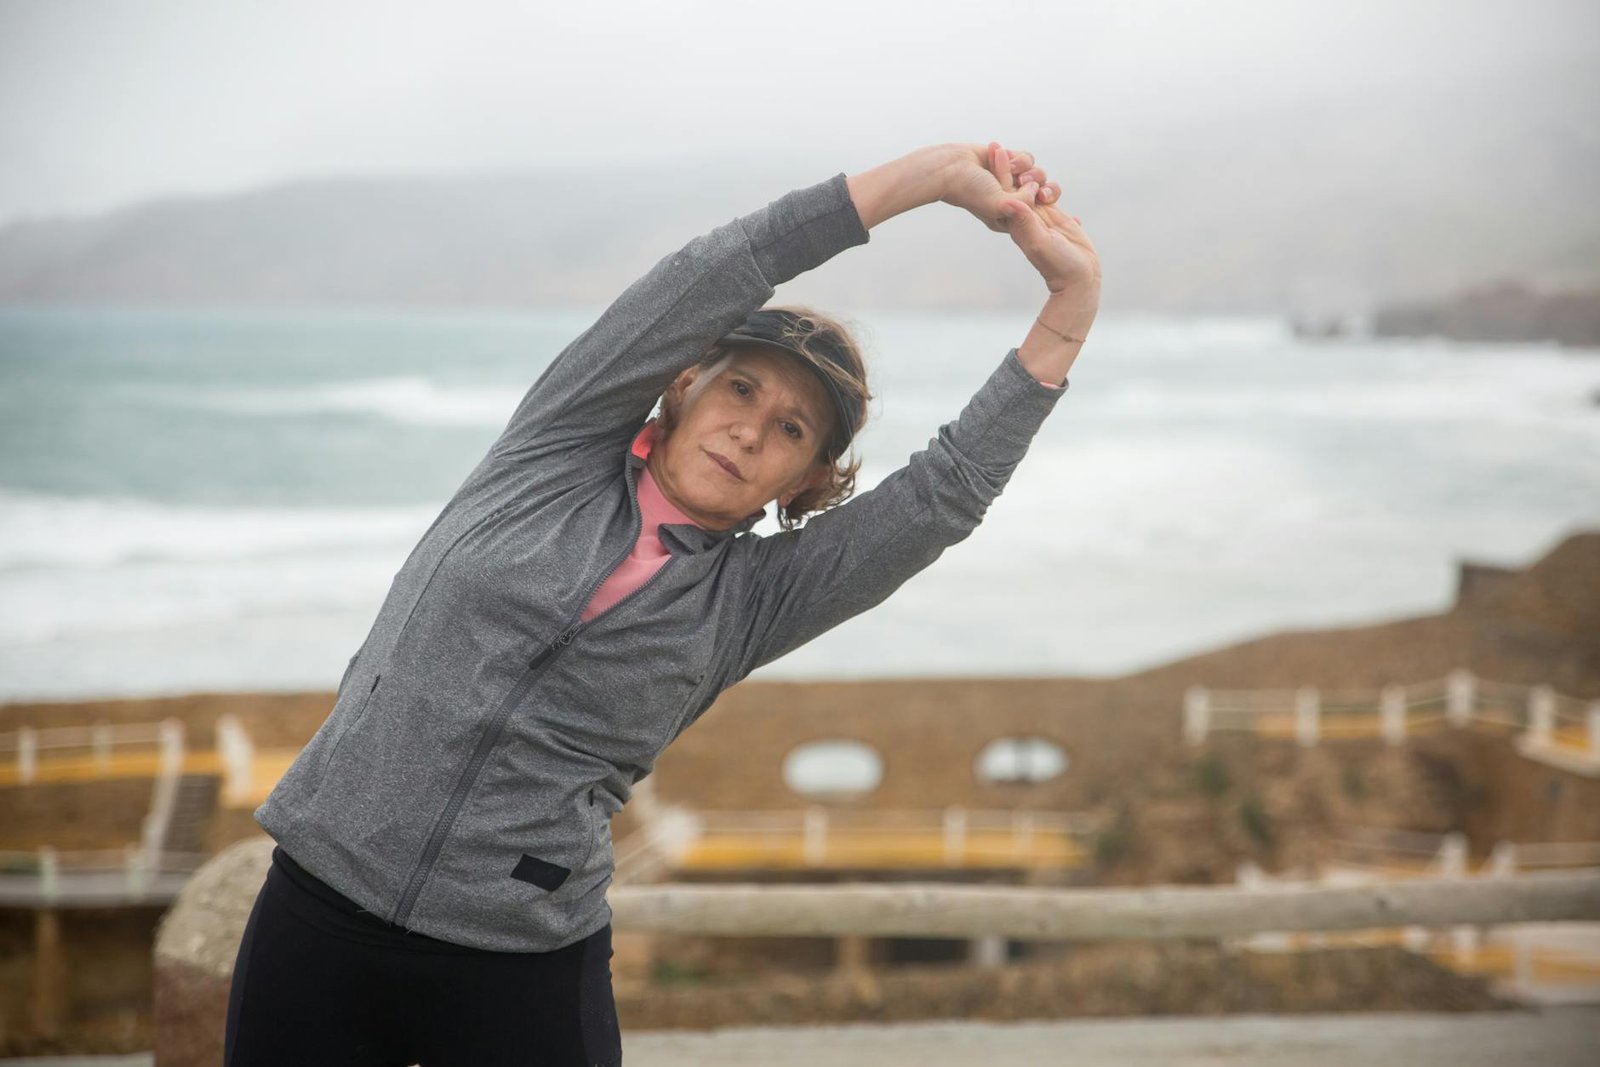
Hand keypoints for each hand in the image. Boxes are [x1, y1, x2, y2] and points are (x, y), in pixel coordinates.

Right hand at [939, 141, 1061, 232]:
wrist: (949, 168)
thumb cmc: (970, 190)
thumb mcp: (999, 204)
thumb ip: (1021, 204)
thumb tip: (1036, 193)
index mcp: (1011, 218)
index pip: (1042, 219)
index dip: (1059, 218)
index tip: (1076, 221)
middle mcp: (1013, 200)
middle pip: (1044, 195)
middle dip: (1047, 191)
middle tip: (1044, 192)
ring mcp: (1011, 180)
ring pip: (1037, 174)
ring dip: (1026, 169)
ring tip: (1011, 167)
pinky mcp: (1008, 162)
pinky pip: (1027, 159)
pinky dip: (1017, 157)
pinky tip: (1000, 154)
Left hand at [991, 147, 1101, 294]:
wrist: (1076, 280)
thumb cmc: (1057, 264)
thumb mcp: (1039, 242)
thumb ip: (1024, 222)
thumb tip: (1007, 203)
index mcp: (1017, 223)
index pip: (1005, 192)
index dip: (999, 171)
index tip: (994, 150)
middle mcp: (1025, 219)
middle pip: (1015, 188)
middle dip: (1009, 167)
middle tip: (1000, 147)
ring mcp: (1040, 218)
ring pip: (1032, 189)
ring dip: (1030, 175)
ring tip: (1026, 164)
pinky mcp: (1056, 219)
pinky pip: (1048, 197)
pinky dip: (1047, 187)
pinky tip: (1041, 180)